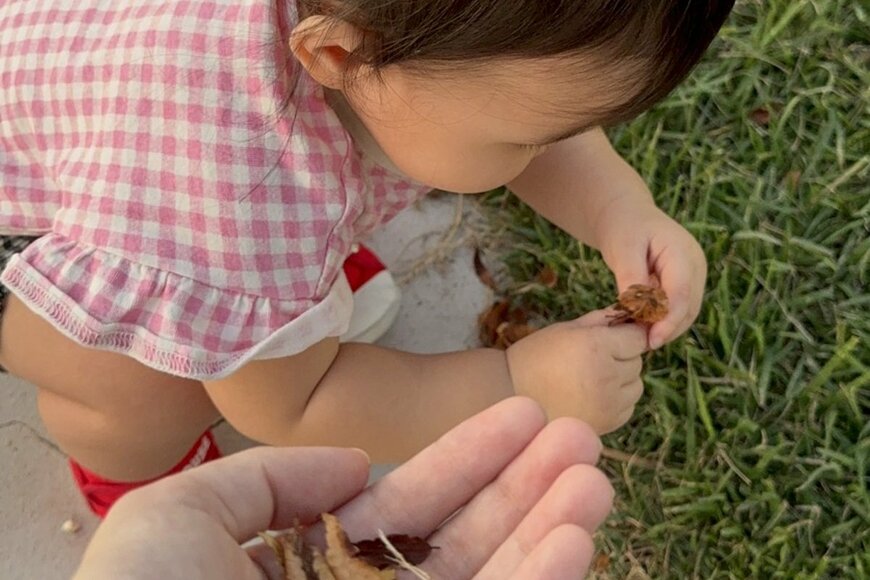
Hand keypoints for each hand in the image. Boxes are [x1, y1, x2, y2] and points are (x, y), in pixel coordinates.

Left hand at [74, 397, 613, 579]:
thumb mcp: (177, 519)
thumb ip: (268, 478)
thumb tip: (358, 465)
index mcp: (314, 574)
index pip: (406, 508)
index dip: (465, 459)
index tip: (519, 417)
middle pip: (464, 542)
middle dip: (523, 487)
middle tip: (580, 436)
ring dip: (549, 530)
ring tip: (595, 476)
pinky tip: (579, 540)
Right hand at [507, 310, 647, 433]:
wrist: (510, 394)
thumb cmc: (536, 356)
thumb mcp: (565, 329)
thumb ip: (601, 321)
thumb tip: (632, 315)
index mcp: (596, 346)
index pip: (637, 337)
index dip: (626, 336)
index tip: (611, 339)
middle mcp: (607, 374)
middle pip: (637, 362)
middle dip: (621, 358)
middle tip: (590, 360)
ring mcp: (608, 403)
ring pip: (636, 386)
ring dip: (622, 381)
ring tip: (590, 379)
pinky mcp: (606, 423)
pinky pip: (627, 407)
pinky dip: (616, 401)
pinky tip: (590, 396)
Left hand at [598, 198, 706, 348]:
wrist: (627, 215)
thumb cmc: (623, 228)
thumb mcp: (622, 249)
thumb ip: (631, 277)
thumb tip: (637, 309)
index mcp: (683, 252)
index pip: (682, 294)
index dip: (668, 321)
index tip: (652, 340)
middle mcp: (695, 265)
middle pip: (688, 308)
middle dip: (667, 329)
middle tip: (641, 344)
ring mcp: (694, 275)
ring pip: (686, 312)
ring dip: (666, 328)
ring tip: (640, 337)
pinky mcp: (686, 283)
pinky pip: (679, 308)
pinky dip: (663, 320)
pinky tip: (643, 326)